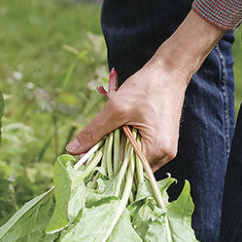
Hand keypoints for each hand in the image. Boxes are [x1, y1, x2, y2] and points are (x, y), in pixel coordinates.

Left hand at [67, 9, 225, 168]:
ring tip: (110, 131)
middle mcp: (165, 155)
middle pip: (128, 168)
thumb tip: (71, 150)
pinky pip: (140, 151)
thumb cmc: (146, 86)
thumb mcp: (115, 109)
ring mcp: (166, 150)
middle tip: (92, 143)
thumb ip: (93, 132)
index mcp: (156, 150)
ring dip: (117, 149)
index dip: (102, 166)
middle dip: (109, 157)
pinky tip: (120, 130)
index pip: (123, 171)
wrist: (170, 71)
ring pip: (133, 160)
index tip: (83, 158)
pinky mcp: (164, 142)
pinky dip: (127, 143)